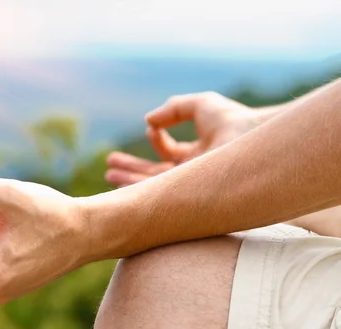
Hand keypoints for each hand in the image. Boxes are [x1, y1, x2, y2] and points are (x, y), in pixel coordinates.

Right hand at [106, 92, 262, 186]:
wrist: (248, 139)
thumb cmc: (232, 120)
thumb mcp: (200, 105)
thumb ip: (173, 109)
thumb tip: (148, 121)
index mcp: (198, 155)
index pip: (169, 153)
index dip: (157, 140)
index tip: (151, 129)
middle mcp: (193, 174)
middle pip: (156, 174)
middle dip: (132, 169)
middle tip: (110, 166)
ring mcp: (189, 187)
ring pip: (154, 186)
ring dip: (130, 180)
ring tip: (109, 175)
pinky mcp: (185, 196)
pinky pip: (158, 195)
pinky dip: (140, 190)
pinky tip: (123, 186)